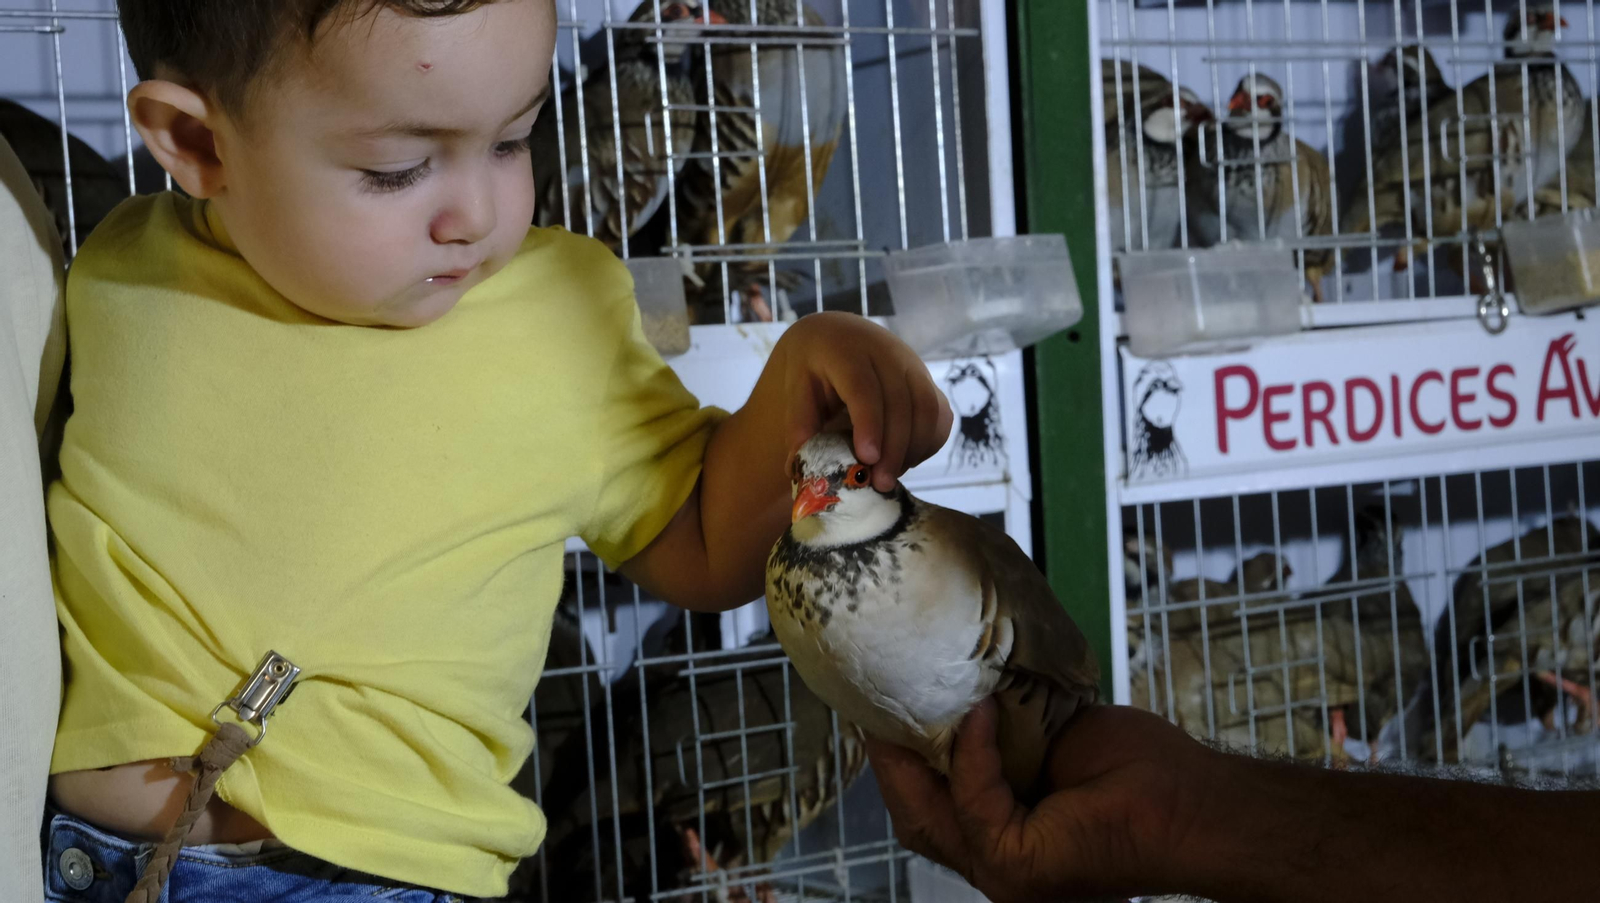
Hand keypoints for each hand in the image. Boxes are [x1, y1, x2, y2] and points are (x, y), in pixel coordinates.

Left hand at [773, 312, 951, 490]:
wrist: (836, 336)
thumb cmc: (813, 368)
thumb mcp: (795, 388)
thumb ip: (799, 423)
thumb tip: (797, 465)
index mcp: (846, 350)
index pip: (864, 387)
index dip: (870, 423)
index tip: (868, 458)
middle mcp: (886, 351)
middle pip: (901, 401)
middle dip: (895, 447)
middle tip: (881, 483)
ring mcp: (912, 363)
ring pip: (927, 407)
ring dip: (914, 448)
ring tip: (891, 476)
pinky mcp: (926, 379)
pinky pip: (940, 413)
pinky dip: (929, 441)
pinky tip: (906, 460)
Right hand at [866, 700, 1216, 902]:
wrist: (1191, 803)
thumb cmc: (1141, 774)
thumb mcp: (1051, 742)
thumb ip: (1003, 738)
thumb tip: (962, 698)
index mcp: (1007, 841)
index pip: (932, 809)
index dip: (902, 764)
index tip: (885, 710)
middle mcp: (997, 867)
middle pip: (915, 818)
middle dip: (891, 762)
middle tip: (878, 704)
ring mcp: (1003, 873)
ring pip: (927, 817)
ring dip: (914, 754)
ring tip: (905, 700)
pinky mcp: (1015, 864)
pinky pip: (972, 803)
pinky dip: (972, 755)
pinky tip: (982, 713)